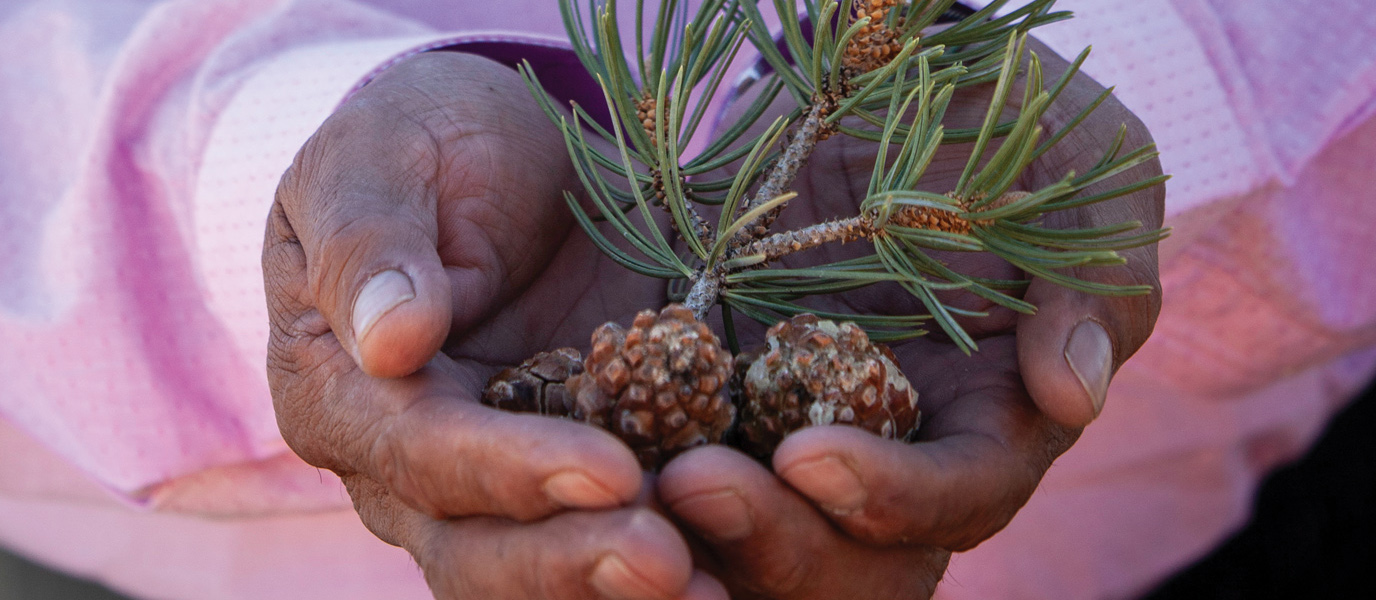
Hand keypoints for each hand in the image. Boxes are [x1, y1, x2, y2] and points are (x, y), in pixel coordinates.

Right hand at [264, 51, 725, 598]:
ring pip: (531, 574)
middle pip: (471, 547)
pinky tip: (732, 573)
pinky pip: (600, 542)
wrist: (500, 149)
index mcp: (336, 390)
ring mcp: (485, 489)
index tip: (610, 470)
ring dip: (612, 588)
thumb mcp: (380, 154)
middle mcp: (400, 467)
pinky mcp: (568, 483)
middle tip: (670, 561)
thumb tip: (390, 340)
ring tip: (709, 589)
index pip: (417, 452)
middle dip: (570, 561)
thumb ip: (370, 242)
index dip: (510, 471)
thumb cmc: (422, 141)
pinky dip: (658, 568)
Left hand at [657, 39, 1164, 595]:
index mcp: (993, 420)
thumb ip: (1093, 283)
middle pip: (852, 561)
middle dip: (777, 538)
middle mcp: (895, 454)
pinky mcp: (713, 402)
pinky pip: (669, 466)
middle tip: (693, 482)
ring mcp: (797, 434)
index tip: (811, 458)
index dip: (893, 496)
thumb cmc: (1006, 125)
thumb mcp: (1076, 173)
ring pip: (757, 542)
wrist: (887, 86)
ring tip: (635, 480)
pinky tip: (583, 449)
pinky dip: (633, 476)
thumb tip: (1073, 396)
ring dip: (698, 529)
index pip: (960, 498)